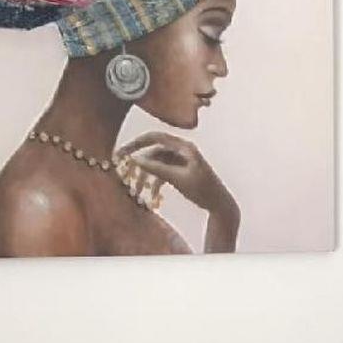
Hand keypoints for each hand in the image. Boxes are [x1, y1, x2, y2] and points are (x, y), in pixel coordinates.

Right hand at [116, 132, 239, 251]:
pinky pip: (164, 172)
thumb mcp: (178, 179)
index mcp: (184, 147)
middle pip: (154, 150)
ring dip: (147, 175)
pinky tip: (153, 194)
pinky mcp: (183, 172)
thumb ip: (158, 169)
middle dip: (140, 162)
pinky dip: (157, 181)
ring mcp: (182, 161)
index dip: (137, 142)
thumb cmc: (203, 191)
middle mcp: (183, 151)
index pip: (156, 137)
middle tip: (123, 169)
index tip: (123, 151)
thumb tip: (137, 160)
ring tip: (138, 189)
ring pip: (158, 163)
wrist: (220, 205)